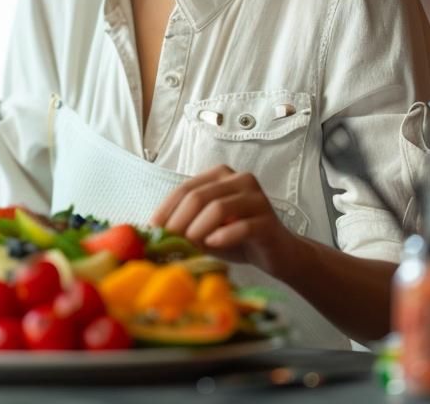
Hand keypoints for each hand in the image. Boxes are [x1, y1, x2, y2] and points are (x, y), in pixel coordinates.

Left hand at [151, 165, 302, 278]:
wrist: (277, 254)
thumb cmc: (236, 238)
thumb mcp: (205, 228)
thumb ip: (184, 224)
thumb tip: (153, 232)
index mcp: (221, 175)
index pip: (185, 188)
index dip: (166, 209)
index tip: (152, 230)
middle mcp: (240, 180)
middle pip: (199, 196)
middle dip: (179, 221)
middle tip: (168, 242)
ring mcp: (256, 198)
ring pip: (218, 208)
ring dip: (197, 229)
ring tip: (188, 245)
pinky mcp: (268, 220)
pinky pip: (242, 226)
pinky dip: (223, 236)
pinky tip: (212, 244)